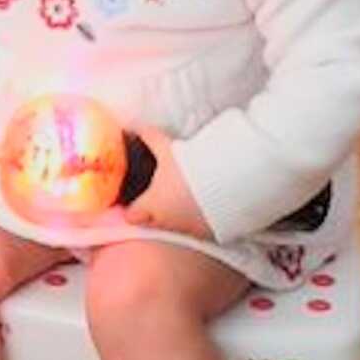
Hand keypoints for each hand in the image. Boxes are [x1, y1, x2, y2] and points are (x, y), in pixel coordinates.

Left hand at [122, 123, 212, 239]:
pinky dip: (196, 220)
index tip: (134, 200)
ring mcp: (188, 229)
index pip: (131, 216)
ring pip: (174, 227)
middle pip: (151, 224)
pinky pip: (196, 230)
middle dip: (150, 214)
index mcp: (152, 204)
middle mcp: (167, 221)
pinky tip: (202, 207)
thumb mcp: (168, 149)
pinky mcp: (208, 233)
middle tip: (157, 198)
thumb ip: (150, 139)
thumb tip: (136, 126)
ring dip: (175, 217)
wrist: (228, 182)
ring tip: (183, 200)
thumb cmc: (191, 167)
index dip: (130, 208)